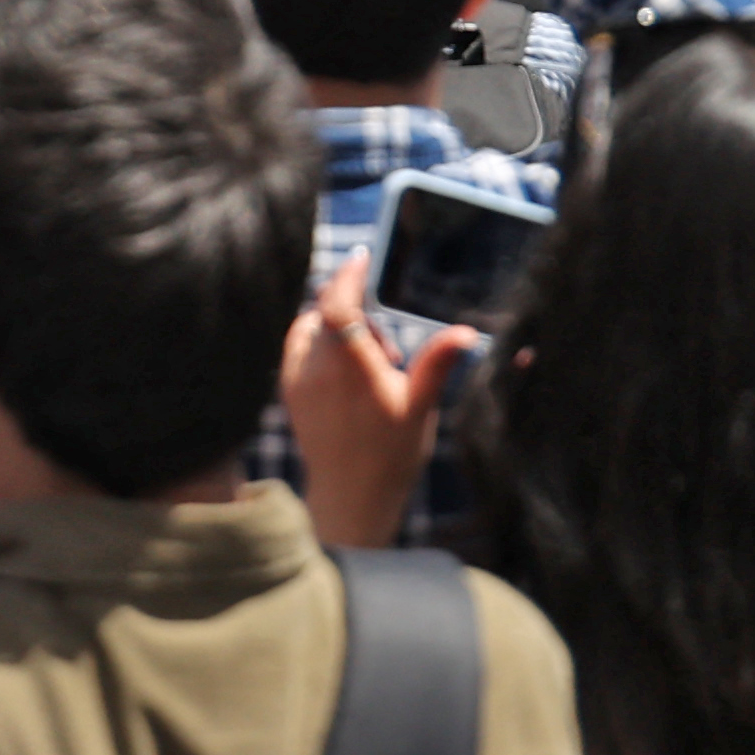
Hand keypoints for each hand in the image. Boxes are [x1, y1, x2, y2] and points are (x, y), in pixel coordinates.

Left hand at [280, 264, 478, 549]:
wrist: (350, 497)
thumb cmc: (390, 454)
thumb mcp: (420, 406)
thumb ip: (437, 363)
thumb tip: (466, 332)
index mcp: (351, 370)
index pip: (337, 305)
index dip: (347, 275)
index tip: (362, 257)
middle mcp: (317, 369)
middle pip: (324, 311)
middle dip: (354, 310)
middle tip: (386, 352)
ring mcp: (297, 379)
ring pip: (310, 327)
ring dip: (336, 328)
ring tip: (369, 368)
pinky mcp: (288, 390)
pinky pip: (298, 346)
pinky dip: (319, 343)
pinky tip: (345, 374)